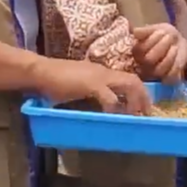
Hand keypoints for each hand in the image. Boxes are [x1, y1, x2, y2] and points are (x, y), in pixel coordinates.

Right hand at [31, 57, 151, 113]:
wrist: (41, 72)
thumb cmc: (56, 79)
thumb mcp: (79, 84)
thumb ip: (92, 91)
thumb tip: (102, 105)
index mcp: (102, 72)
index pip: (128, 77)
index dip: (138, 92)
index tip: (141, 106)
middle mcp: (104, 72)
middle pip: (134, 80)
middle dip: (143, 97)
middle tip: (145, 113)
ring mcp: (99, 76)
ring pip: (128, 84)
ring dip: (135, 101)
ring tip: (135, 115)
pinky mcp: (91, 84)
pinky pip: (110, 96)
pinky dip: (115, 107)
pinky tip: (113, 115)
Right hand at [132, 24, 186, 82]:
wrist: (178, 41)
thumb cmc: (163, 35)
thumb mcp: (155, 29)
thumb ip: (144, 31)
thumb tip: (134, 32)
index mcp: (136, 52)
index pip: (139, 50)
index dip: (152, 40)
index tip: (161, 32)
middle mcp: (142, 64)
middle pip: (149, 60)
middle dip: (161, 46)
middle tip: (169, 37)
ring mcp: (153, 73)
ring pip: (158, 70)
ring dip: (169, 56)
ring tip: (174, 47)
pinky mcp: (166, 78)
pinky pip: (170, 76)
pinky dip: (175, 65)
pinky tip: (177, 56)